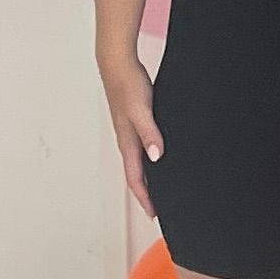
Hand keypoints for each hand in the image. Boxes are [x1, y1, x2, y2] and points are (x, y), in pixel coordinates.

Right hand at [101, 59, 161, 214]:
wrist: (117, 65)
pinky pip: (142, 148)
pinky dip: (150, 160)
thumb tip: (156, 157)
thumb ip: (149, 133)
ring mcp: (130, 132)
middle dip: (146, 194)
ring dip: (148, 178)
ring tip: (161, 190)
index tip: (154, 213)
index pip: (135, 178)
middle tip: (158, 209)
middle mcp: (127, 141)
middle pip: (136, 175)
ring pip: (139, 163)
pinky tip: (160, 158)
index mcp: (127, 142)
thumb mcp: (141, 109)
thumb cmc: (128, 85)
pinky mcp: (135, 123)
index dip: (145, 197)